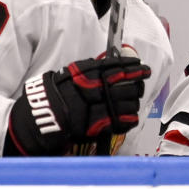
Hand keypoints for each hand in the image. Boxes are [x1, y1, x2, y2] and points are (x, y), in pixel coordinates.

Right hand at [5, 53, 149, 155]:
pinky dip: (130, 118)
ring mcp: (101, 109)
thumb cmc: (57, 92)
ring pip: (130, 104)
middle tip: (140, 83)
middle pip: (129, 86)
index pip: (118, 68)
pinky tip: (129, 114)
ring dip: (134, 101)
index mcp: (89, 74)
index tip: (143, 67)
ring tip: (132, 100)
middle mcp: (97, 90)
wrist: (46, 115)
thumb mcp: (72, 71)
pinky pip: (125, 121)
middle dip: (138, 84)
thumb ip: (93, 68)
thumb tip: (113, 63)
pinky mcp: (102, 126)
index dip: (134, 67)